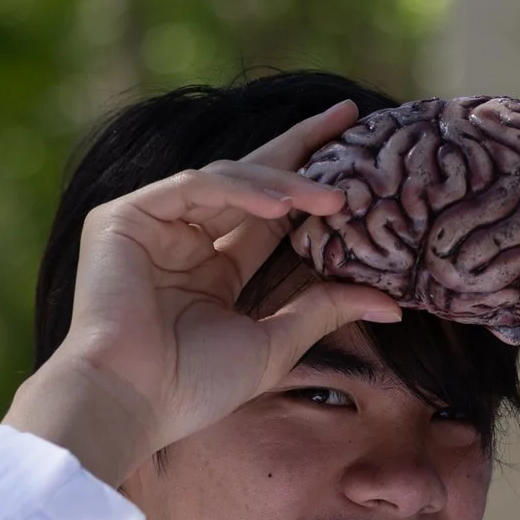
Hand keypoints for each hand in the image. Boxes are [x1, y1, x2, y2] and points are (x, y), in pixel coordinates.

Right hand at [5, 100, 402, 484]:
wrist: (135, 402)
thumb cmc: (195, 385)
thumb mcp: (276, 342)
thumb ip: (325, 310)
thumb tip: (394, 303)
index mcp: (214, 269)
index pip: (271, 214)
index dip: (310, 186)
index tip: (360, 163)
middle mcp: (184, 239)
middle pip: (251, 180)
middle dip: (300, 148)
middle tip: (349, 117)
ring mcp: (153, 224)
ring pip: (229, 180)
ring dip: (284, 183)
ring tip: (335, 197)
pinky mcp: (125, 217)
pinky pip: (194, 186)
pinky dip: (239, 191)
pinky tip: (281, 205)